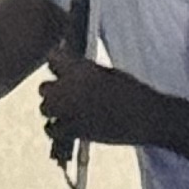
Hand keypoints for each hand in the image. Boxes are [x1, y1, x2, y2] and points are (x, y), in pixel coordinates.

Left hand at [35, 54, 161, 154]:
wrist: (145, 117)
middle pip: (43, 87)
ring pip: (44, 108)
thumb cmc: (132, 91)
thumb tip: (69, 73)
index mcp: (80, 69)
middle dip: (53, 90)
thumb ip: (85, 71)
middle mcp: (70, 88)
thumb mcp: (108, 72)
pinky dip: (55, 128)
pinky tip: (67, 126)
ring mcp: (69, 111)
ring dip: (54, 109)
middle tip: (67, 94)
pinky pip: (50, 129)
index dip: (57, 63)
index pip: (52, 57)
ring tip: (68, 112)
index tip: (62, 68)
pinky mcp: (72, 131)